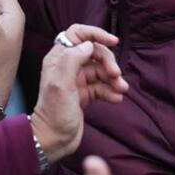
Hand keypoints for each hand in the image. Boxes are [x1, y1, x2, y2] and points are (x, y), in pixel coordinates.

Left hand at [30, 24, 127, 161]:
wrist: (54, 140)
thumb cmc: (54, 113)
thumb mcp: (61, 84)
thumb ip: (72, 60)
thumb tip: (89, 45)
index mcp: (59, 58)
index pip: (77, 34)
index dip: (96, 34)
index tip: (113, 42)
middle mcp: (68, 66)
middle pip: (95, 52)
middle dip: (108, 61)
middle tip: (116, 75)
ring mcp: (78, 80)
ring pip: (101, 69)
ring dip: (113, 78)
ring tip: (121, 89)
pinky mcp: (86, 93)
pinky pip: (103, 86)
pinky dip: (111, 90)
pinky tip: (116, 99)